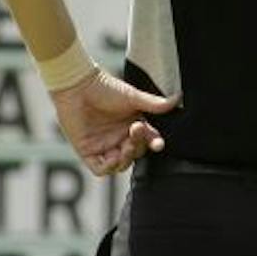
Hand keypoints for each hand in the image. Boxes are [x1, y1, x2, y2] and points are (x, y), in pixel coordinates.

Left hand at [50, 70, 176, 176]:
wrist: (78, 87)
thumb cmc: (105, 88)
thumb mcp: (133, 97)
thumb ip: (154, 104)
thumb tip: (178, 99)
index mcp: (131, 125)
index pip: (148, 140)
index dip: (154, 143)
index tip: (158, 143)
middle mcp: (118, 137)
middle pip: (135, 153)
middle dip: (138, 146)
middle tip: (135, 130)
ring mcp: (103, 145)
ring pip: (120, 165)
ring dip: (126, 159)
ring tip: (125, 146)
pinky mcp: (87, 151)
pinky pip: (100, 169)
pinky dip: (108, 167)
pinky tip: (113, 156)